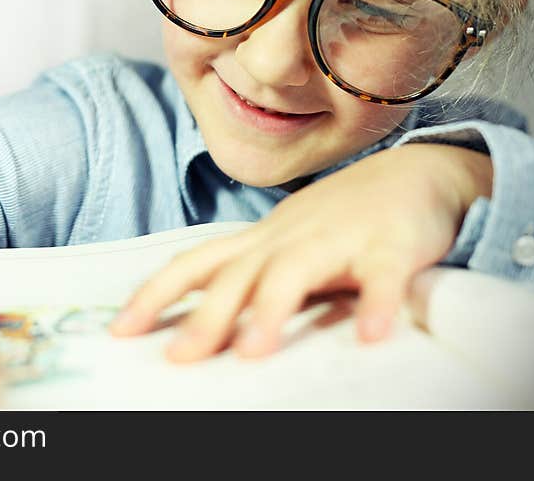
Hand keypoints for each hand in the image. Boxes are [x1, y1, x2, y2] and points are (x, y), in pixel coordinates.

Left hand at [111, 144, 491, 361]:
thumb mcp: (285, 245)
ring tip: (254, 352)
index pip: (195, 264)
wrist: (414, 174)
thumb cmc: (338, 220)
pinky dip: (378, 305)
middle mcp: (288, 238)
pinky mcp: (391, 247)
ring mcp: (337, 239)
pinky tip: (372, 337)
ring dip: (272, 311)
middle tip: (178, 358)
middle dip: (206, 317)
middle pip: (238, 276)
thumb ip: (250, 279)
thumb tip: (204, 331)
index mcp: (259, 241)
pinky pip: (383, 276)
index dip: (154, 294)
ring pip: (296, 272)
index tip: (119, 330)